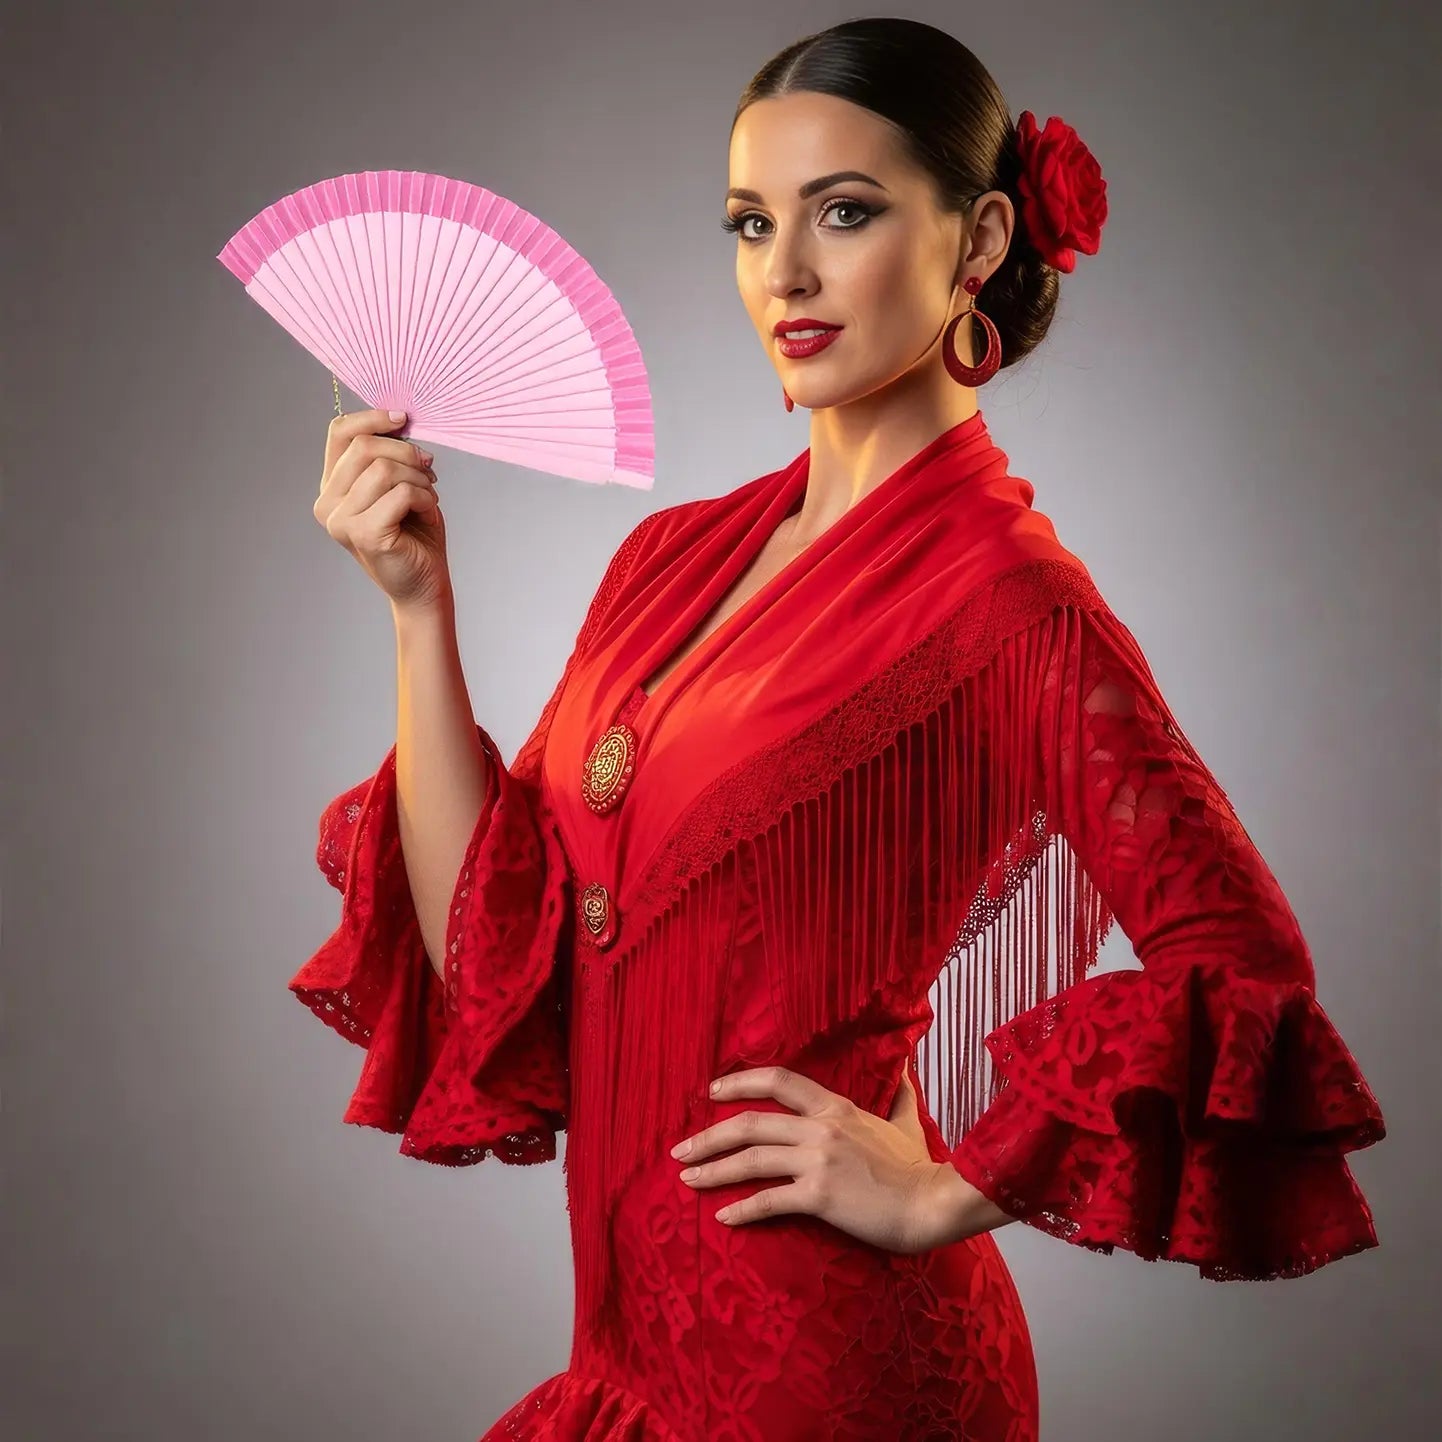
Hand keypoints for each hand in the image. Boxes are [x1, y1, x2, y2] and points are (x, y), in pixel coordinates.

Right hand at [312, 408, 451, 611]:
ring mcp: (342, 520)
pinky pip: (401, 493)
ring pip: (384, 468)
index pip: (339, 433)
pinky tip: (428, 512)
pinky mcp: (365, 533)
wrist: (424, 584)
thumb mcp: (397, 485)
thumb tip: (398, 420)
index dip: (372, 418)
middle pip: (364, 446)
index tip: (403, 419)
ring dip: (419, 478)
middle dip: (406, 451)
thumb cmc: (414, 534)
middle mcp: (328, 503)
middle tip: (429, 469)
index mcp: (332, 487)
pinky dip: (425, 497)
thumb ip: (388, 456)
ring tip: (429, 496)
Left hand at [669, 1064, 1005, 1253]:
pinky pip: (770, 1200)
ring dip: (713, 1169)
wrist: (933, 1204)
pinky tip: (722, 1216)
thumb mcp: (904, 1121)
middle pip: (750, 1123)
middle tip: (680, 1149)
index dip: (740, 1083)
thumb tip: (906, 1065)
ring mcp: (819, 1161)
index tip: (711, 1093)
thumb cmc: (917, 1167)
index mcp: (834, 1107)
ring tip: (687, 1178)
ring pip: (752, 1159)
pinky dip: (742, 1208)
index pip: (778, 1081)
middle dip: (709, 1136)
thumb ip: (898, 1093)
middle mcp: (820, 1128)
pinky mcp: (820, 1195)